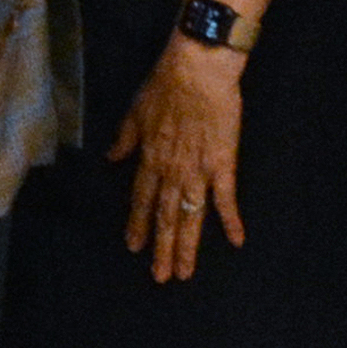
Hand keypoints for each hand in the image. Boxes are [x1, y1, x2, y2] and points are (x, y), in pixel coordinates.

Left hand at [114, 38, 249, 282]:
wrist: (197, 70)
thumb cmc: (165, 84)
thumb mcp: (135, 112)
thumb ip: (124, 140)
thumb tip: (110, 159)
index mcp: (150, 159)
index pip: (142, 200)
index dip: (138, 224)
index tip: (134, 248)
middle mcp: (171, 172)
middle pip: (165, 217)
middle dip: (162, 248)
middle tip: (161, 277)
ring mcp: (198, 171)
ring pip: (190, 216)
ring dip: (187, 246)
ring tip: (185, 272)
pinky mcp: (223, 164)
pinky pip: (226, 198)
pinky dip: (230, 220)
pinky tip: (236, 241)